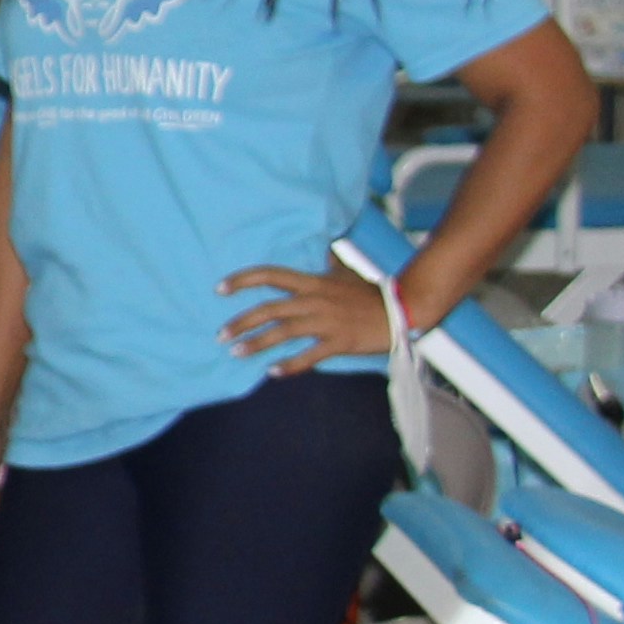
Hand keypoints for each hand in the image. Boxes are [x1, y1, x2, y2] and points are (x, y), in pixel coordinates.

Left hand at [223, 260, 388, 369]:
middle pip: (270, 308)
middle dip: (242, 321)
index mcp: (313, 282)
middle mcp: (315, 299)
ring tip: (236, 353)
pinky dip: (290, 365)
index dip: (243, 280)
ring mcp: (327, 321)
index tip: (220, 288)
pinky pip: (310, 355)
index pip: (271, 275)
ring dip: (257, 343)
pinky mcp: (339, 342)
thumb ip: (327, 265)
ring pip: (284, 331)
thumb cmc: (370, 293)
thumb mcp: (344, 273)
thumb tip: (322, 250)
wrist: (404, 309)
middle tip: (221, 334)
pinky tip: (273, 372)